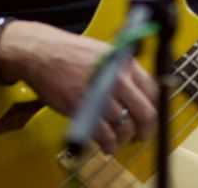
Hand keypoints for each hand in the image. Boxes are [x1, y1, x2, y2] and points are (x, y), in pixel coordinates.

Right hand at [0, 21, 156, 153]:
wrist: (43, 53)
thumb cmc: (71, 53)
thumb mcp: (106, 53)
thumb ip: (124, 70)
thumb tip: (140, 92)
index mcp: (124, 62)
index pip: (153, 91)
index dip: (154, 109)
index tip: (150, 118)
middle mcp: (117, 78)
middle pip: (145, 113)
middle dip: (144, 130)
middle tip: (139, 136)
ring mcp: (100, 94)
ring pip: (125, 127)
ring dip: (123, 139)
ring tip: (117, 140)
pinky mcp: (83, 109)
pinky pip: (105, 135)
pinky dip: (108, 145)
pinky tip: (105, 145)